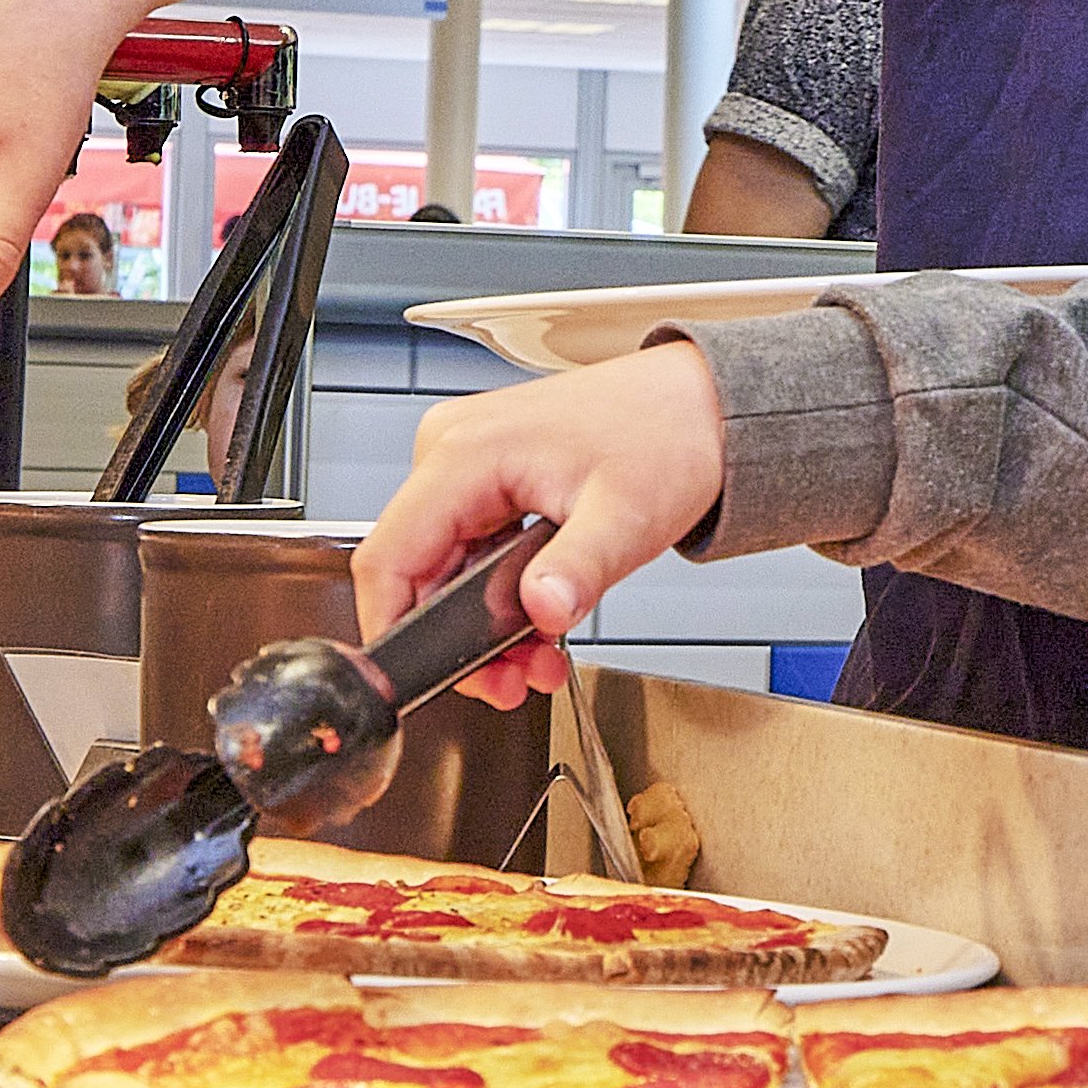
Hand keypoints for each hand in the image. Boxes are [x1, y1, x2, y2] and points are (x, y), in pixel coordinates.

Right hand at [357, 346, 730, 706]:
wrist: (699, 406)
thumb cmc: (667, 433)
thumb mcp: (626, 515)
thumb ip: (578, 569)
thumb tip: (540, 610)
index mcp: (466, 452)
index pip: (388, 557)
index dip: (392, 630)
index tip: (419, 680)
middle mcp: (451, 452)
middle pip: (414, 572)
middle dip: (458, 642)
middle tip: (514, 682)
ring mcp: (466, 465)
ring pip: (441, 570)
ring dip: (484, 626)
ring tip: (538, 659)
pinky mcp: (487, 480)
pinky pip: (468, 552)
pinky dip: (497, 595)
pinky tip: (538, 619)